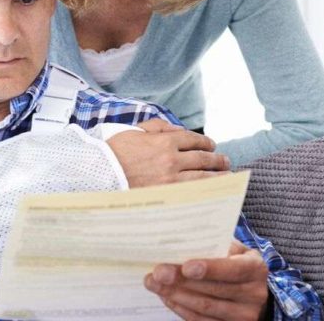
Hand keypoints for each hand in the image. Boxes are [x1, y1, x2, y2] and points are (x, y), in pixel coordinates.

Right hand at [107, 119, 229, 186]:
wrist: (97, 174)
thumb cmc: (112, 152)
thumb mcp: (133, 131)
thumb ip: (157, 127)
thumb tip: (177, 129)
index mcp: (164, 142)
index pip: (193, 140)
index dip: (206, 143)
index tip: (211, 146)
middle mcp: (171, 160)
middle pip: (203, 159)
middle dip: (217, 160)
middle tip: (225, 162)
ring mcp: (170, 181)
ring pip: (203, 178)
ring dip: (218, 177)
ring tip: (226, 177)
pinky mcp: (166, 197)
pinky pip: (193, 194)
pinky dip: (206, 193)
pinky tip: (214, 193)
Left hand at [144, 241, 268, 320]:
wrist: (249, 286)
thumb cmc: (233, 259)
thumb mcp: (230, 248)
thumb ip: (211, 246)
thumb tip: (175, 245)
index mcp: (255, 267)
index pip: (233, 269)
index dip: (210, 269)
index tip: (186, 267)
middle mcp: (254, 294)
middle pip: (214, 290)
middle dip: (182, 281)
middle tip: (158, 273)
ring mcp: (244, 314)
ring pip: (205, 307)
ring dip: (176, 295)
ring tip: (155, 284)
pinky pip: (201, 320)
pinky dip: (180, 308)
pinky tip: (166, 297)